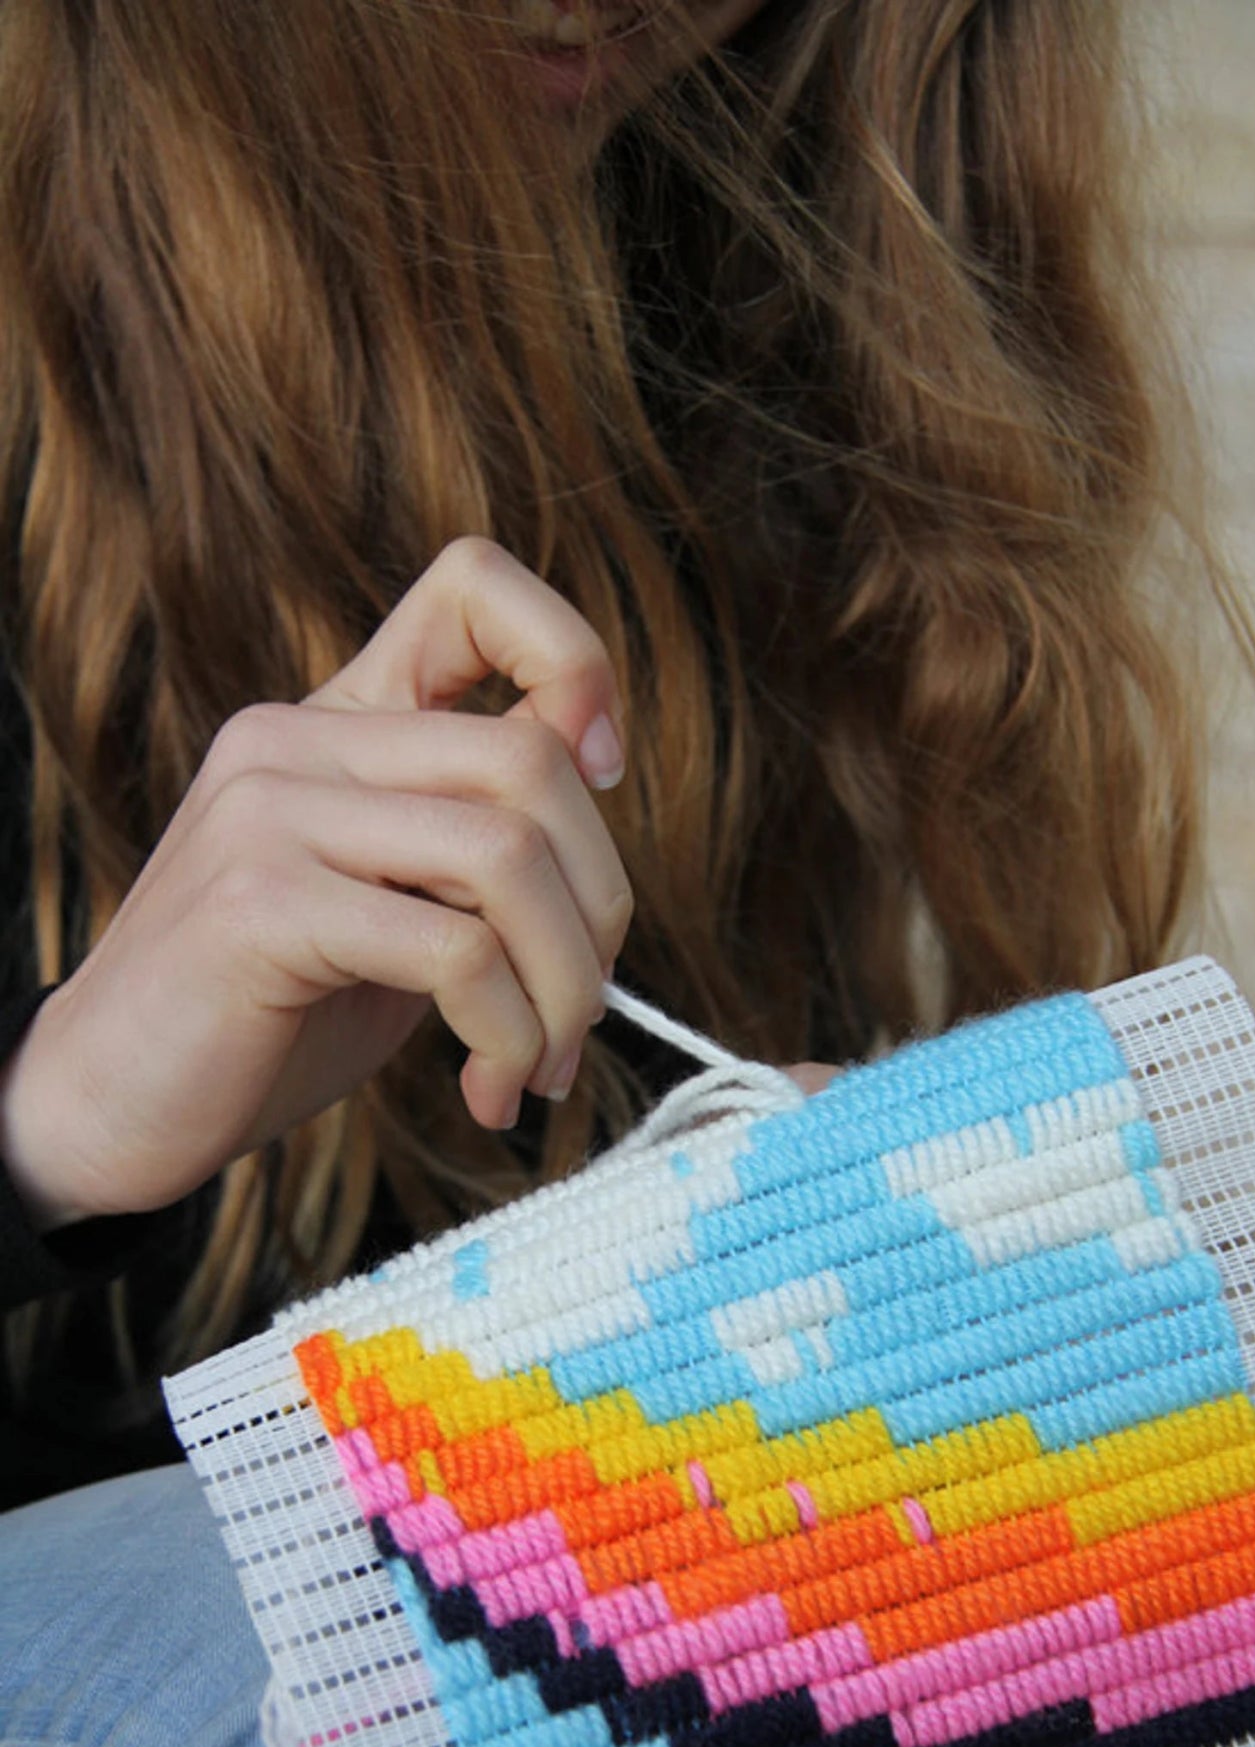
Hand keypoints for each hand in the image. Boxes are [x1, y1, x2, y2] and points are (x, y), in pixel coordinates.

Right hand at [0, 541, 632, 1229]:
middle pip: (531, 760)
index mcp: (334, 720)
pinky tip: (489, 1090)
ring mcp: (270, 810)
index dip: (573, 663)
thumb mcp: (390, 906)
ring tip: (540, 1066)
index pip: (472, 587)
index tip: (603, 777)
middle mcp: (297, 737)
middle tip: (583, 1012)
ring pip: (509, 854)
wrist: (106, 1106)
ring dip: (562, 988)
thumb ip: (473, 845)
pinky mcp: (260, 903)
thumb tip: (604, 823)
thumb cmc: (265, 1017)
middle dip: (599, 907)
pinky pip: (456, 952)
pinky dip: (507, 1033)